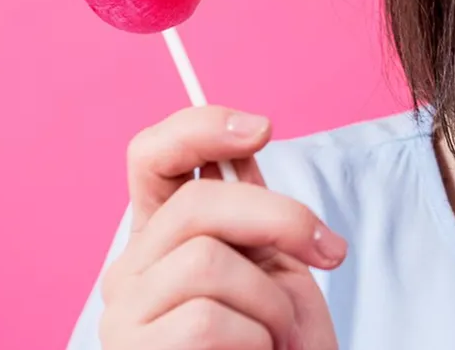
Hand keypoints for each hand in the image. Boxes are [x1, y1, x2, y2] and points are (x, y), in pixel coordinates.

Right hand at [97, 106, 343, 349]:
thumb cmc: (277, 346)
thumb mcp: (275, 264)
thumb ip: (253, 209)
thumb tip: (249, 131)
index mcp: (162, 237)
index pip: (150, 156)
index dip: (198, 127)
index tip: (262, 128)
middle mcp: (129, 270)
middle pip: (196, 204)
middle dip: (281, 220)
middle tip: (330, 253)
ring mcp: (124, 316)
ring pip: (207, 263)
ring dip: (272, 301)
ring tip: (280, 337)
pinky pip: (207, 321)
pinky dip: (257, 341)